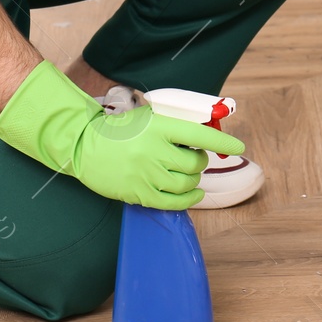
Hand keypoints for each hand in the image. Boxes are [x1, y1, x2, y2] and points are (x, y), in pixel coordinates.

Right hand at [0, 61, 244, 208]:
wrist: (83, 144)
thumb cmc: (119, 130)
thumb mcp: (148, 119)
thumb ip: (174, 128)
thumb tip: (206, 138)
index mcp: (158, 127)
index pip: (200, 135)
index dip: (223, 141)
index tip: (238, 146)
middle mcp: (154, 150)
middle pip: (194, 163)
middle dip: (200, 162)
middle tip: (194, 158)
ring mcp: (146, 173)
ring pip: (186, 184)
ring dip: (194, 181)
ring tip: (189, 175)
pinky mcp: (138, 192)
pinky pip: (172, 202)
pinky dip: (188, 201)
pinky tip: (193, 196)